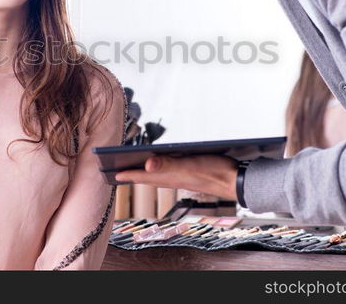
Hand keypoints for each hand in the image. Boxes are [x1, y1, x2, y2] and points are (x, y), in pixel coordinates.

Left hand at [115, 154, 239, 199]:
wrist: (235, 180)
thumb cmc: (213, 171)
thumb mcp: (188, 165)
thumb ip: (168, 164)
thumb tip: (146, 165)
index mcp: (169, 176)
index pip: (141, 176)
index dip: (126, 174)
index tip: (110, 173)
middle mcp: (172, 178)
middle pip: (147, 177)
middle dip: (132, 174)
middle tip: (117, 172)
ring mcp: (181, 177)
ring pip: (157, 176)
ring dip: (144, 173)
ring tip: (134, 169)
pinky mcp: (190, 174)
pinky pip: (169, 173)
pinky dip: (160, 170)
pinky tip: (161, 166)